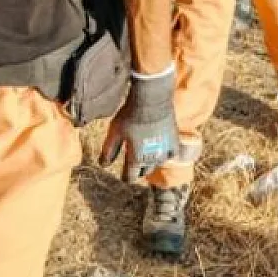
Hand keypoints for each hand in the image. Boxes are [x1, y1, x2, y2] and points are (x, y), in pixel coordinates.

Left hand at [101, 67, 176, 182]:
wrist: (152, 99)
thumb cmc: (131, 114)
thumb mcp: (115, 132)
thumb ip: (108, 150)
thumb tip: (103, 165)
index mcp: (136, 159)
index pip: (130, 177)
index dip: (125, 175)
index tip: (123, 172)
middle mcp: (151, 159)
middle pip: (144, 171)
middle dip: (137, 168)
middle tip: (133, 158)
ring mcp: (165, 152)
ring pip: (157, 163)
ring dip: (151, 161)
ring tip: (146, 152)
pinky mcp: (174, 142)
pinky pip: (171, 155)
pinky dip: (166, 154)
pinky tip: (161, 148)